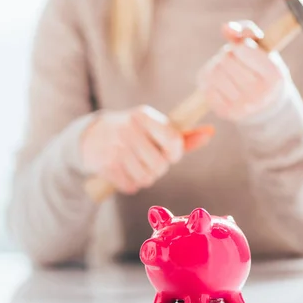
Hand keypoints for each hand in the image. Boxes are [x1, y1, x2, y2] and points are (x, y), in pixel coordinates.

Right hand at [81, 106, 214, 194]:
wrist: (91, 136)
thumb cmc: (132, 132)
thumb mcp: (153, 127)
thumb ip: (182, 135)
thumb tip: (211, 132)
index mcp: (143, 116)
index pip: (172, 140)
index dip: (175, 153)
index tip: (169, 153)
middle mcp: (128, 129)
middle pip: (160, 165)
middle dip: (158, 167)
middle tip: (149, 159)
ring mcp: (115, 148)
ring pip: (147, 178)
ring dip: (145, 177)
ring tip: (136, 165)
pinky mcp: (105, 166)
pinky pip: (131, 186)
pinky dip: (131, 183)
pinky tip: (124, 171)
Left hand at [198, 20, 289, 121]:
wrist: (264, 104)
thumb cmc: (262, 68)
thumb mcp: (263, 47)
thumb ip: (247, 31)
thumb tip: (226, 28)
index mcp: (274, 75)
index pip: (242, 48)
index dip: (240, 46)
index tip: (246, 51)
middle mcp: (260, 94)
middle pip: (226, 59)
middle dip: (228, 55)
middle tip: (237, 62)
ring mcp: (242, 106)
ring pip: (214, 72)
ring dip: (217, 66)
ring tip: (228, 71)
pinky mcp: (225, 112)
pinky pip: (206, 86)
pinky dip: (209, 80)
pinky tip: (220, 83)